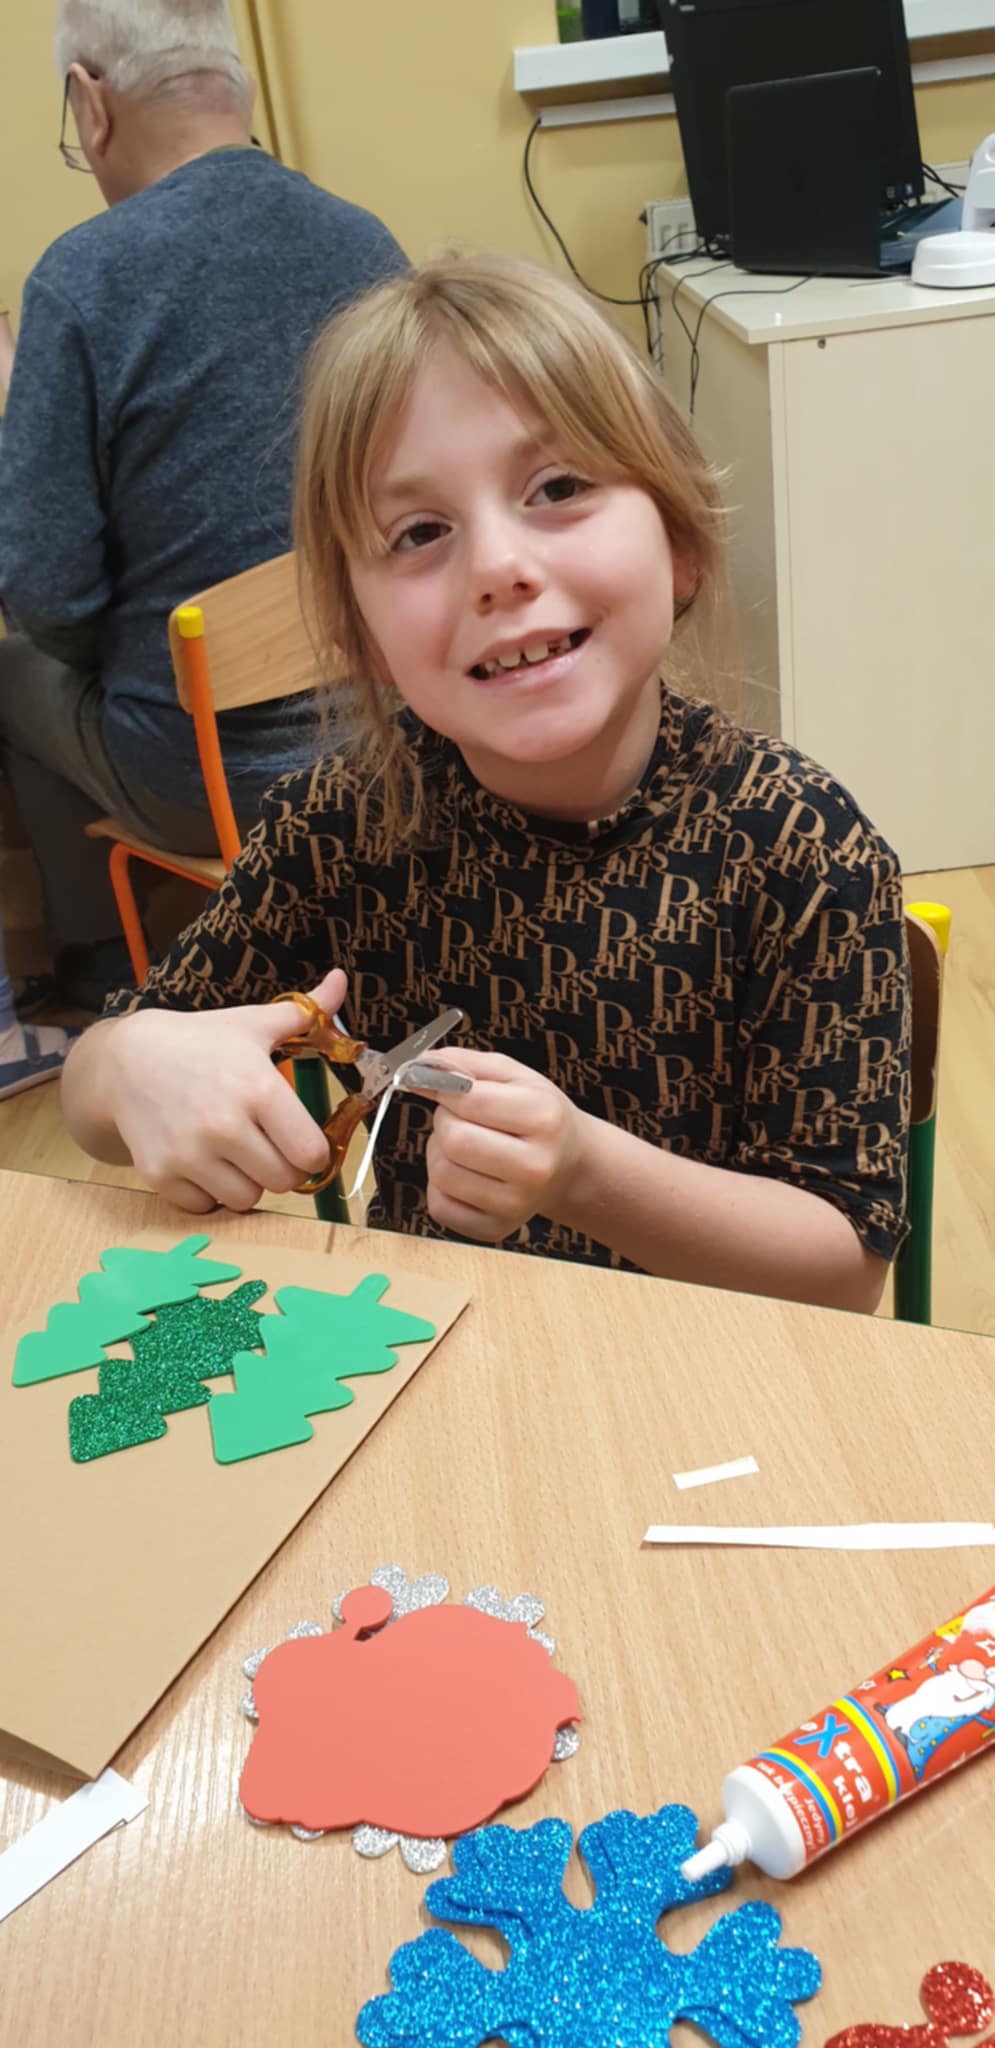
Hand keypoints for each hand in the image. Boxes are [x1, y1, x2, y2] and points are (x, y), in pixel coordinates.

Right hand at [109, 970, 346, 1212]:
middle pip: (285, 1182)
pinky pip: (205, 1207)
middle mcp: (224, 1126)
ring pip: (247, 1199)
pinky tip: (203, 1163)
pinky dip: (208, 1193)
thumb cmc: (199, 1042)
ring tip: (235, 1154)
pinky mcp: (160, 1174)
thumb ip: (307, 1012)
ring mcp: (190, 1154)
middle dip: (282, 1168)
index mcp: (258, 1089)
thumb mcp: (252, 1023)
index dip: (313, 1151)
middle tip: (268, 1146)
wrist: (124, 1061)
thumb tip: (340, 981)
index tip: (302, 1141)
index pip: (311, 1152)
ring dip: (247, 1183)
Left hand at [420, 1049, 585, 1243]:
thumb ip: (466, 1064)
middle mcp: (535, 1167)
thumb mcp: (514, 1077)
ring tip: (465, 1145)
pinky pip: (439, 1206)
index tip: (443, 1087)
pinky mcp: (495, 1229)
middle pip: (454, 1141)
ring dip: (440, 1153)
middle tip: (460, 1118)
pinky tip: (465, 1174)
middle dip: (445, 1122)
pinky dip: (440, 1186)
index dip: (445, 1089)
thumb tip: (421, 1067)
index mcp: (544, 1119)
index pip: (470, 1101)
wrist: (568, 1165)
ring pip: (441, 1173)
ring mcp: (516, 1204)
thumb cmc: (537, 1117)